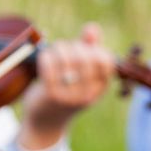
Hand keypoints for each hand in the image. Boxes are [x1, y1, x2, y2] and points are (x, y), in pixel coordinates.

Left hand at [18, 23, 113, 150]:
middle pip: (85, 57)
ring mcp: (70, 96)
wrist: (45, 122)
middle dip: (73, 46)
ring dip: (58, 49)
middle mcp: (88, 94)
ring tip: (53, 52)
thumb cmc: (65, 91)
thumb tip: (92, 27)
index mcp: (99, 88)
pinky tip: (44, 58)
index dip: (94, 50)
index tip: (84, 52)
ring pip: (66, 58)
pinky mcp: (51, 95)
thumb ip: (89, 49)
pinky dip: (45, 56)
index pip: (106, 61)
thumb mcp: (81, 73)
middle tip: (64, 49)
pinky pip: (49, 65)